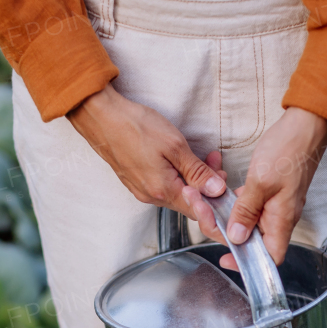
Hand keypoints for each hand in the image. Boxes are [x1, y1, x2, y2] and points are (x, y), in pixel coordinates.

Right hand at [67, 84, 225, 219]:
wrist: (101, 117)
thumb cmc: (135, 127)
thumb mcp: (175, 146)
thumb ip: (197, 172)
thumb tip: (217, 190)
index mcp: (163, 191)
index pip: (198, 211)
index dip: (216, 201)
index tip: (225, 184)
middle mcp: (151, 197)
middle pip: (188, 202)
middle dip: (207, 185)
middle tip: (215, 162)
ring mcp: (142, 190)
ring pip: (176, 193)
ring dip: (193, 178)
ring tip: (203, 157)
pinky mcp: (136, 181)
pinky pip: (163, 186)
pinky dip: (177, 176)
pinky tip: (181, 160)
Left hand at [183, 107, 326, 269]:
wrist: (306, 125)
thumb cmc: (290, 150)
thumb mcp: (261, 181)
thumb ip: (246, 211)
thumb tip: (236, 236)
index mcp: (282, 220)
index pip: (269, 257)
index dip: (248, 263)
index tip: (228, 258)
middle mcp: (280, 216)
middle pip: (251, 239)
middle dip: (224, 229)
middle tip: (202, 211)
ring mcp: (275, 204)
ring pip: (247, 220)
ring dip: (225, 213)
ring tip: (203, 199)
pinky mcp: (270, 192)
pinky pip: (249, 205)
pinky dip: (233, 201)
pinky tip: (220, 191)